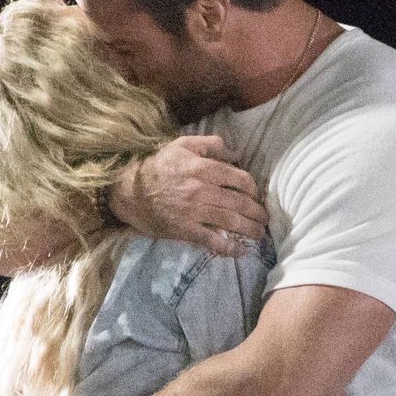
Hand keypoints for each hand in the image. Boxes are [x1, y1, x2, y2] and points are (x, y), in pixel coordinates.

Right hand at [108, 135, 268, 256]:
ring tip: (259, 234)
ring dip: (250, 230)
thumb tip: (234, 152)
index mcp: (204, 168)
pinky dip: (229, 248)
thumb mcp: (181, 145)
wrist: (130, 191)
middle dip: (258, 212)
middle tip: (265, 218)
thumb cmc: (157, 166)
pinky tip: (240, 251)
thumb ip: (209, 144)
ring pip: (232, 222)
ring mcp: (195, 212)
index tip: (256, 195)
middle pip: (240, 203)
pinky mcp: (186, 230)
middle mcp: (203, 191)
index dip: (253, 189)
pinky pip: (213, 241)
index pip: (240, 179)